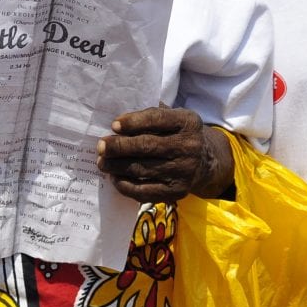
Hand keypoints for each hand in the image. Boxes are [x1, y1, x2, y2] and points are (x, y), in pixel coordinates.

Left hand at [95, 107, 233, 201]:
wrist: (206, 162)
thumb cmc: (179, 135)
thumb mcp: (174, 118)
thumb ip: (152, 115)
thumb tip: (117, 123)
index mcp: (188, 122)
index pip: (157, 119)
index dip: (133, 122)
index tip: (114, 125)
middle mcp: (189, 147)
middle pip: (147, 146)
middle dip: (119, 146)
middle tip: (100, 146)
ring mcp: (184, 171)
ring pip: (142, 169)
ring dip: (117, 166)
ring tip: (102, 162)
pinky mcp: (177, 192)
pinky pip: (145, 191)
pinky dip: (125, 185)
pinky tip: (115, 178)